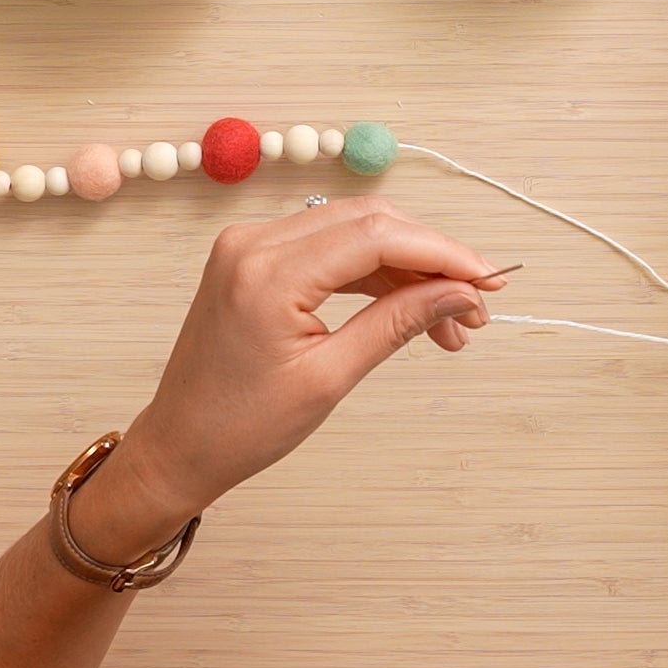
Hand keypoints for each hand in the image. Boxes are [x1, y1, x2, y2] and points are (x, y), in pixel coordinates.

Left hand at [106, 198, 505, 530]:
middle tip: (476, 306)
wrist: (178, 445)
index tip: (489, 281)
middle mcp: (254, 242)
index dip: (442, 253)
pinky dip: (372, 270)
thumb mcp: (330, 378)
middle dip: (431, 259)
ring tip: (451, 322)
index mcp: (268, 273)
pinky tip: (409, 305)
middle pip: (369, 221)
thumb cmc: (241, 426)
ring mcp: (249, 244)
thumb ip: (398, 324)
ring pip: (352, 229)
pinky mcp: (252, 256)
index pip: (376, 236)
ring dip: (407, 267)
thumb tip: (460, 295)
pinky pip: (327, 245)